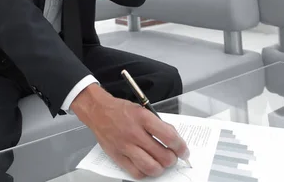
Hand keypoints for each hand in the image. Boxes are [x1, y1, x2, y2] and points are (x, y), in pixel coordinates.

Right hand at [71, 84, 189, 178]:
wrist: (99, 111)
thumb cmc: (122, 110)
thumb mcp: (143, 110)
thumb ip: (158, 124)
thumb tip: (173, 139)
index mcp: (144, 118)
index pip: (169, 137)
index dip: (181, 147)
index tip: (184, 151)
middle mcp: (135, 133)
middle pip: (162, 155)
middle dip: (172, 159)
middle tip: (173, 157)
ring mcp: (125, 146)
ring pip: (150, 167)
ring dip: (160, 168)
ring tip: (161, 164)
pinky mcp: (117, 156)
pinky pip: (135, 172)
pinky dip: (145, 173)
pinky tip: (147, 167)